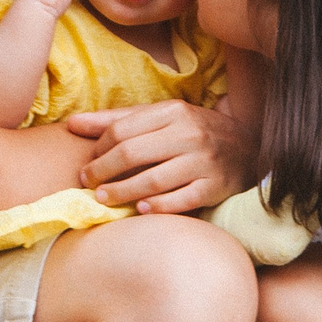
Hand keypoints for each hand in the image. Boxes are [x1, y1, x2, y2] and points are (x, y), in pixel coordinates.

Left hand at [67, 99, 254, 214]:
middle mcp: (190, 134)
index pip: (122, 130)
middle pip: (132, 154)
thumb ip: (118, 120)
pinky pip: (180, 201)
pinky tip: (141, 210)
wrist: (250, 149)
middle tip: (87, 185)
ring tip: (104, 199)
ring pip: (152, 181)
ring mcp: (204, 162)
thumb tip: (72, 124)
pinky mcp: (215, 187)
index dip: (98, 149)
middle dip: (102, 172)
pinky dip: (157, 207)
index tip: (88, 163)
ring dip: (122, 193)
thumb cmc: (194, 133)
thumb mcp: (162, 118)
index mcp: (174, 111)